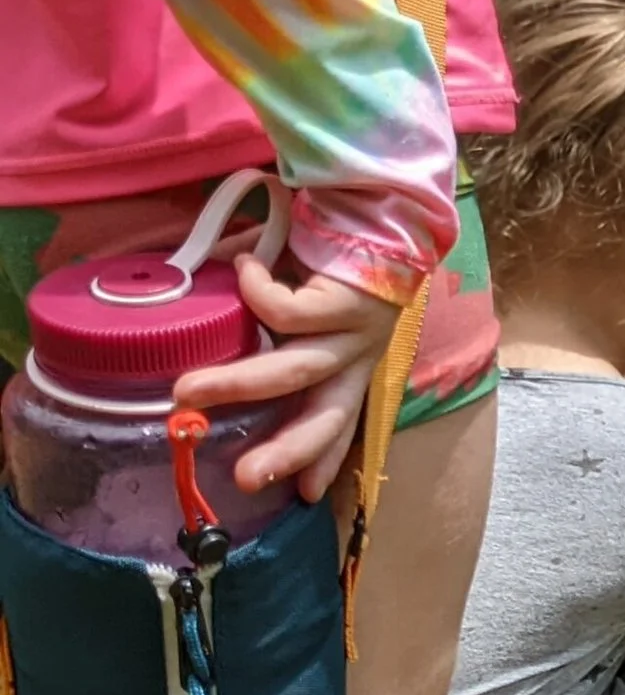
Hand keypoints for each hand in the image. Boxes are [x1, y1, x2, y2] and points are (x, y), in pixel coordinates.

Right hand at [172, 259, 402, 500]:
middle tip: (243, 477)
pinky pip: (284, 312)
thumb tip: (197, 327)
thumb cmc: (324, 248)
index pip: (338, 420)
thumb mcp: (295, 296)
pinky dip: (254, 293)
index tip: (307, 496)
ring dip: (238, 384)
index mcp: (350, 362)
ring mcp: (357, 330)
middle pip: (326, 416)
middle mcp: (359, 354)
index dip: (323, 458)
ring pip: (296, 371)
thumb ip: (255, 319)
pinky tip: (244, 271)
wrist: (369, 198)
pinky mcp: (349, 300)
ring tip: (186, 392)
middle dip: (285, 451)